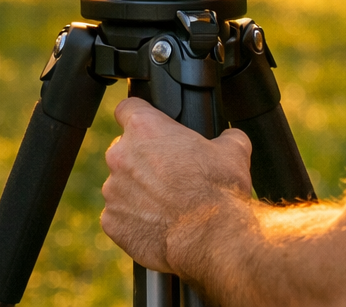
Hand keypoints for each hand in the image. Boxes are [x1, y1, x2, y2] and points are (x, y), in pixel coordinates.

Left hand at [101, 97, 254, 275]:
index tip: (149, 128)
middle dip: (142, 160)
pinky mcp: (111, 221)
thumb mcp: (234, 149)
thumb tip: (230, 137)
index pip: (128, 109)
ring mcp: (113, 190)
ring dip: (137, 191)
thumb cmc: (219, 190)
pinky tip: (158, 225)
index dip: (140, 116)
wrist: (211, 237)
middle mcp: (121, 155)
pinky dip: (133, 220)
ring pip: (120, 185)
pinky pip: (118, 216)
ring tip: (166, 205)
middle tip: (168, 175)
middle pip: (124, 150)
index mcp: (145, 128)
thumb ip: (225, 136)